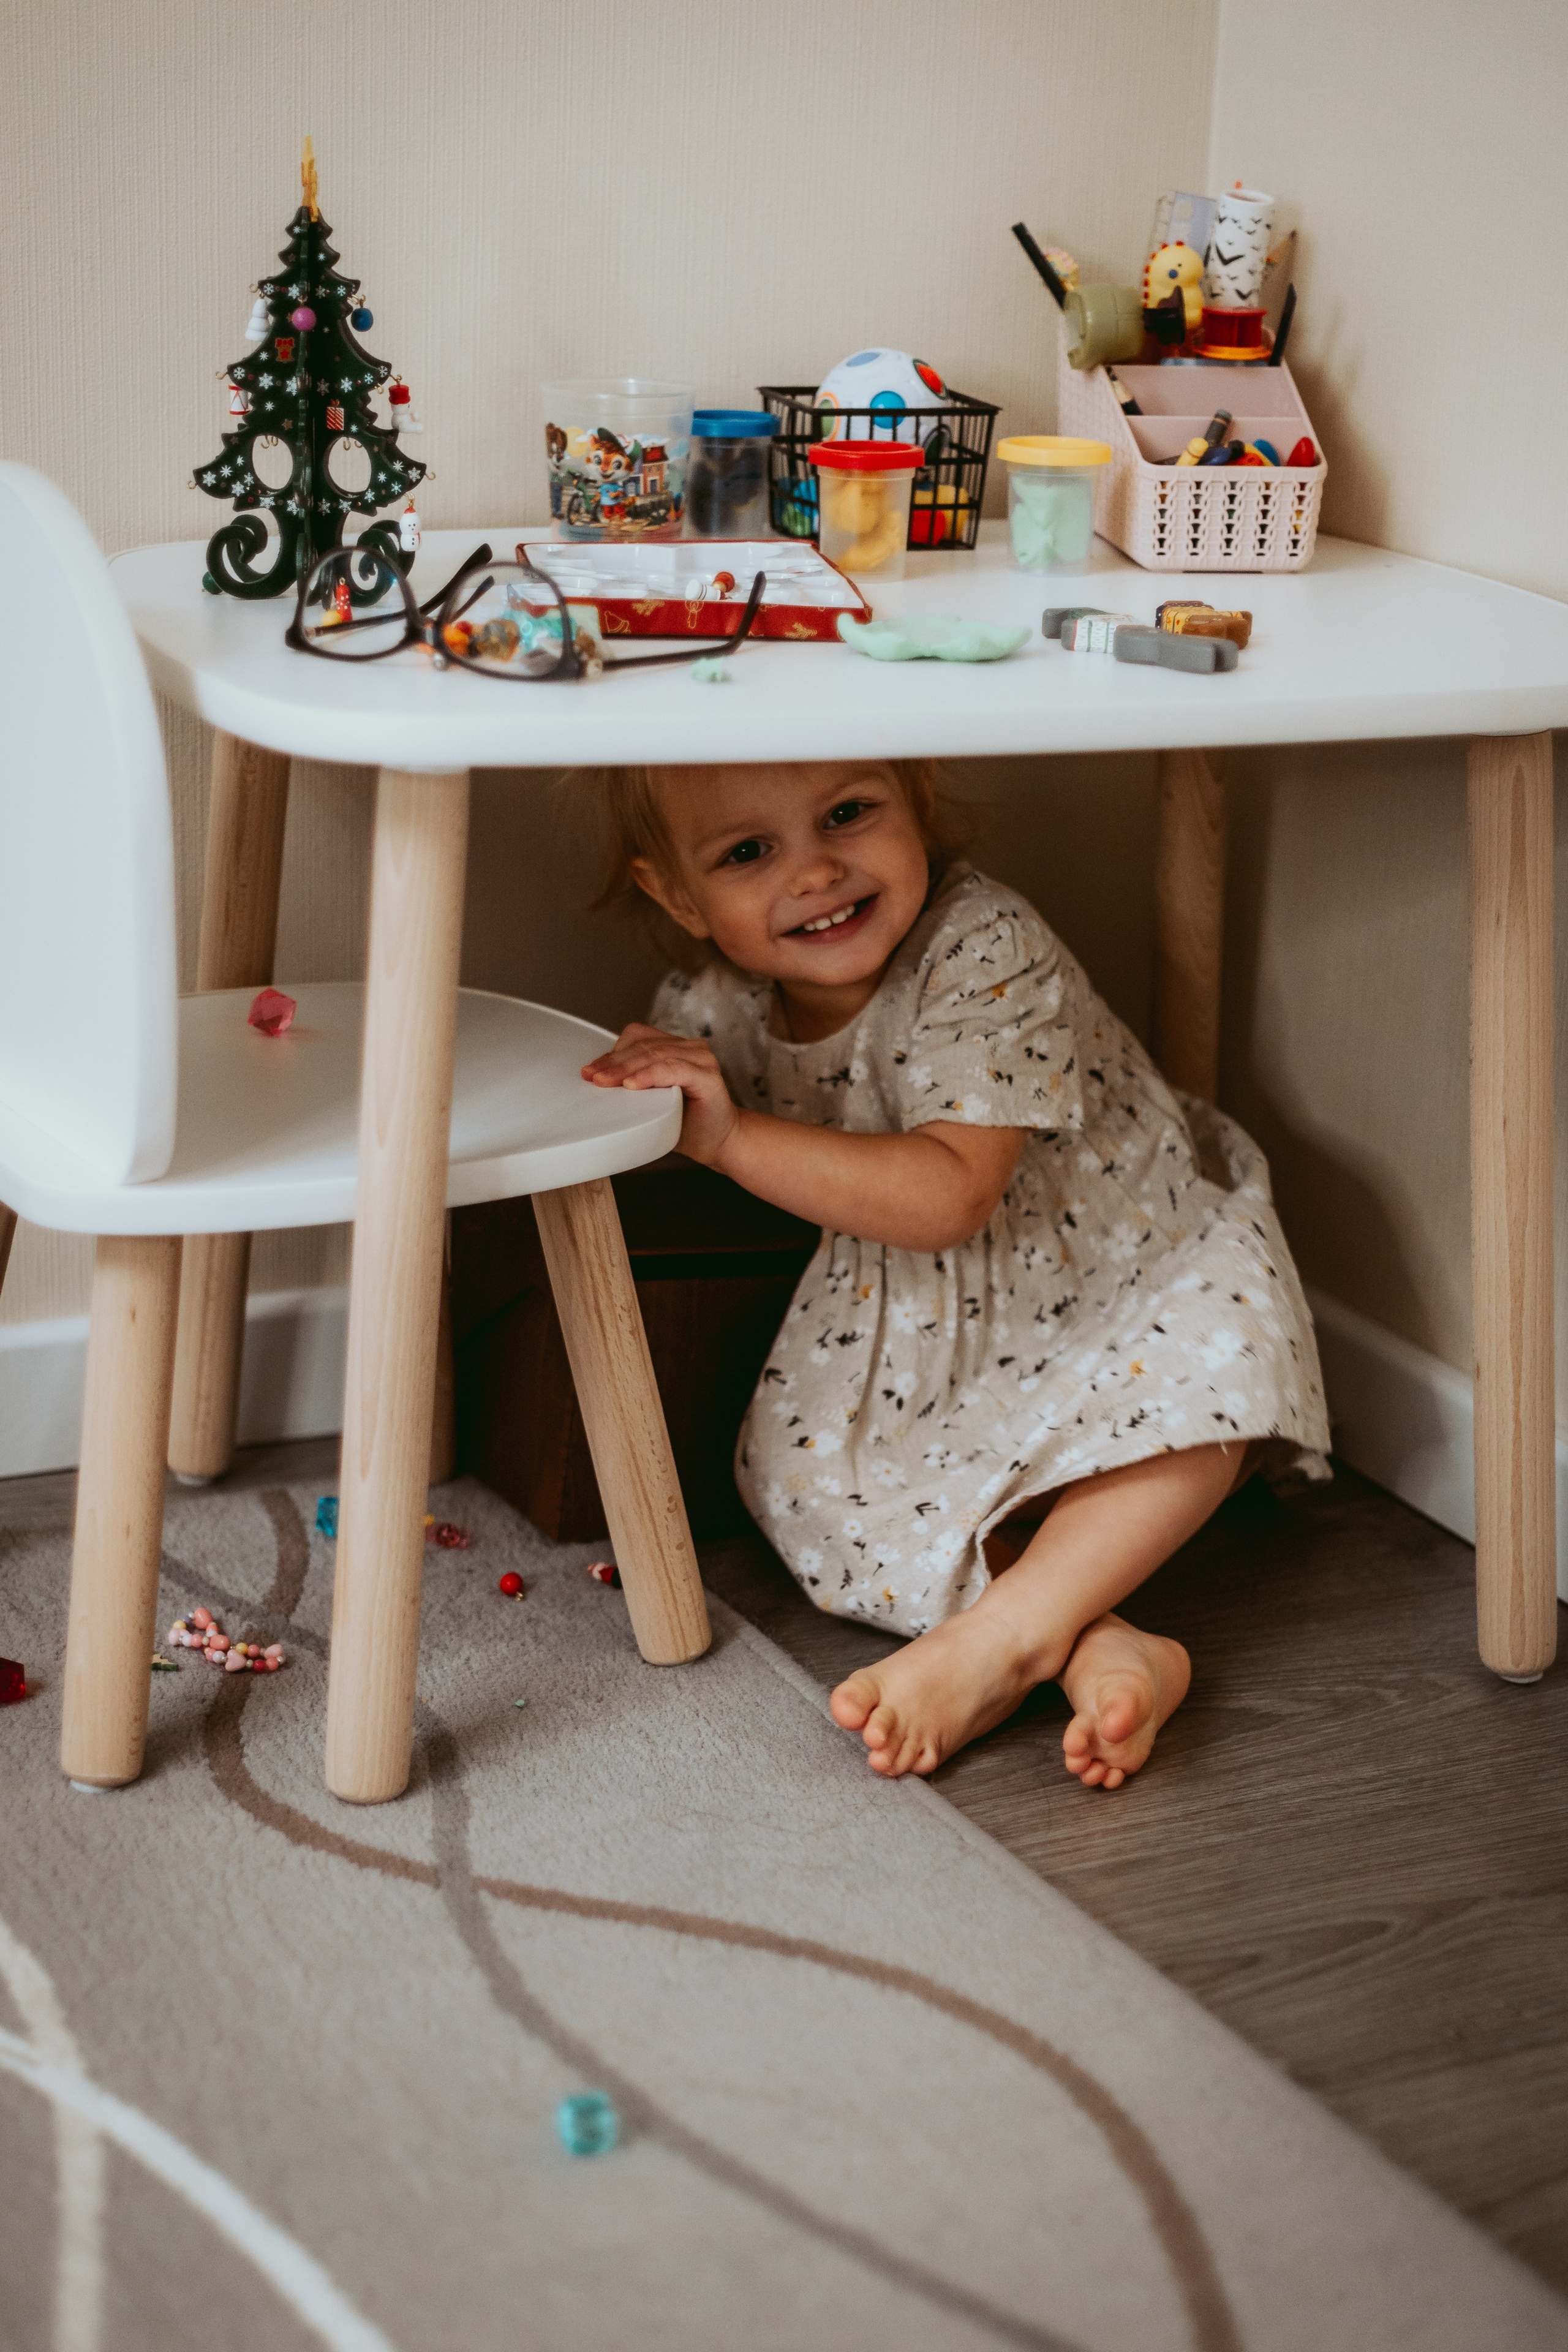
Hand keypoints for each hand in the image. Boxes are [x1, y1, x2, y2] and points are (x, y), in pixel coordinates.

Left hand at [582, 1024, 740, 1167]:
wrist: (717, 1142)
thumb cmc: (685, 1123)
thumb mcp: (651, 1101)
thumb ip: (633, 1085)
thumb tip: (596, 1081)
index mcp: (676, 1048)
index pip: (638, 1038)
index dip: (612, 1052)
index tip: (590, 1071)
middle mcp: (691, 1048)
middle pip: (644, 1046)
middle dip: (614, 1063)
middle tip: (593, 1078)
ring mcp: (702, 1059)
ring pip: (656, 1054)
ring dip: (627, 1068)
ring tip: (606, 1083)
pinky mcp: (709, 1076)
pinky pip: (674, 1069)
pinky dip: (651, 1076)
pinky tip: (633, 1086)